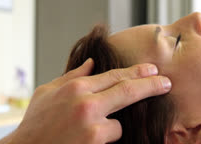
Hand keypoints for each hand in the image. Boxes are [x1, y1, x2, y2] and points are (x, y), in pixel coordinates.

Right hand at [6, 58, 171, 143]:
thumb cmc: (34, 124)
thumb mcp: (47, 92)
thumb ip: (72, 76)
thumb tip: (92, 63)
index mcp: (75, 86)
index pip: (113, 75)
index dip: (135, 72)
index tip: (151, 70)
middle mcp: (85, 101)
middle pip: (127, 89)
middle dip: (150, 84)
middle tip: (165, 82)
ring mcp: (91, 121)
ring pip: (120, 121)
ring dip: (112, 126)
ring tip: (88, 133)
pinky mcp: (94, 139)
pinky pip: (112, 136)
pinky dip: (105, 139)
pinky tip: (87, 141)